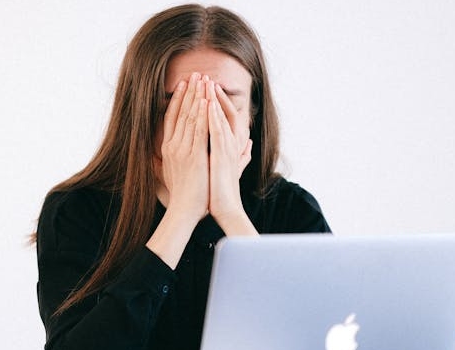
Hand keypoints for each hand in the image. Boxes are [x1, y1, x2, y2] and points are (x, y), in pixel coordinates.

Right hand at [158, 72, 209, 222]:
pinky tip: (207, 101)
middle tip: (196, 74)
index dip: (178, 99)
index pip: (171, 118)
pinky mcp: (194, 156)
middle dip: (189, 92)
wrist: (184, 210)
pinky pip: (198, 130)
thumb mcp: (171, 173)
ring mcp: (182, 150)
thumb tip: (162, 154)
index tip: (184, 84)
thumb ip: (169, 160)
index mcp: (168, 148)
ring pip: (189, 117)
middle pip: (180, 112)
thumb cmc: (182, 195)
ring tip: (203, 80)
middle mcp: (172, 146)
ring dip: (197, 97)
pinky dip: (202, 114)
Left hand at [207, 80, 252, 226]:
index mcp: (230, 145)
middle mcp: (231, 144)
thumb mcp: (231, 168)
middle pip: (222, 112)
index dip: (216, 101)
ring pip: (220, 118)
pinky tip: (206, 104)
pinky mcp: (221, 155)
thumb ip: (241, 155)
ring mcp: (227, 148)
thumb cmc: (224, 191)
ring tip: (206, 83)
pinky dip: (212, 116)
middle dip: (213, 94)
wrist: (226, 209)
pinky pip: (217, 131)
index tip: (206, 88)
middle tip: (204, 76)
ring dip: (213, 99)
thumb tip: (250, 145)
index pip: (224, 117)